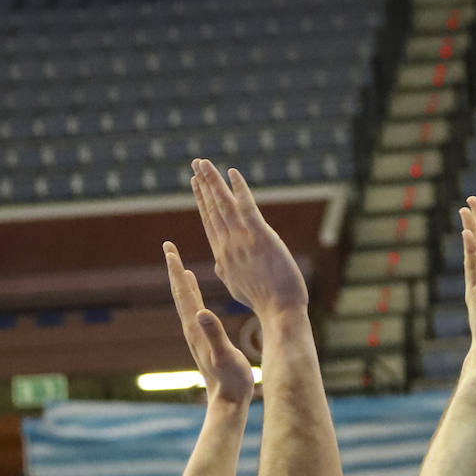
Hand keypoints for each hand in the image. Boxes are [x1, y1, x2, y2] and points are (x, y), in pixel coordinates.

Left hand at [166, 240, 254, 405]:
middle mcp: (191, 329)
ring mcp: (196, 335)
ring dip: (182, 282)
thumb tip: (201, 313)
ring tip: (181, 267)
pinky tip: (196, 295)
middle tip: (169, 248)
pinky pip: (195, 311)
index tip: (169, 249)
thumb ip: (214, 334)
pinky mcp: (203, 340)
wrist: (228, 403)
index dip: (176, 269)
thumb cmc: (231, 381)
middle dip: (175, 270)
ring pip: (186, 302)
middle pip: (180, 293)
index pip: (183, 293)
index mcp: (195, 328)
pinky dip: (193, 296)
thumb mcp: (225, 356)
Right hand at [191, 159, 307, 318]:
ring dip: (212, 181)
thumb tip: (218, 262)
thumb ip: (226, 270)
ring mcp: (242, 241)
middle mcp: (228, 246)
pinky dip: (238, 189)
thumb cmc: (263, 301)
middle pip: (212, 210)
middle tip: (196, 164)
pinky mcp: (260, 237)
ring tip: (203, 162)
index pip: (209, 222)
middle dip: (203, 185)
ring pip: (223, 205)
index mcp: (223, 257)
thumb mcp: (237, 286)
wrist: (280, 312)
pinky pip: (246, 207)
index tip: (195, 183)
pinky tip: (231, 172)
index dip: (202, 201)